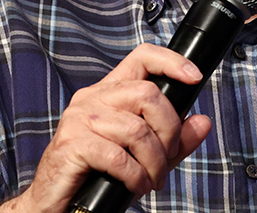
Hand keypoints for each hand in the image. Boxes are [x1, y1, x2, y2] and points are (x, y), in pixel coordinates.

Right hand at [0, 43, 212, 212]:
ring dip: (154, 162)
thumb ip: (174, 140)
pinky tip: (136, 185)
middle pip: (147, 94)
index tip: (194, 78)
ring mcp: (80, 119)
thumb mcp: (144, 156)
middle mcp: (93, 98)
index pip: (141, 58)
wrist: (53, 201)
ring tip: (153, 180)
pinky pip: (119, 157)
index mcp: (109, 93)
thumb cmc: (96, 174)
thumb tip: (203, 122)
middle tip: (168, 158)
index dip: (171, 62)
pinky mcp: (73, 144)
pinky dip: (136, 176)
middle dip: (169, 131)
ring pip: (137, 130)